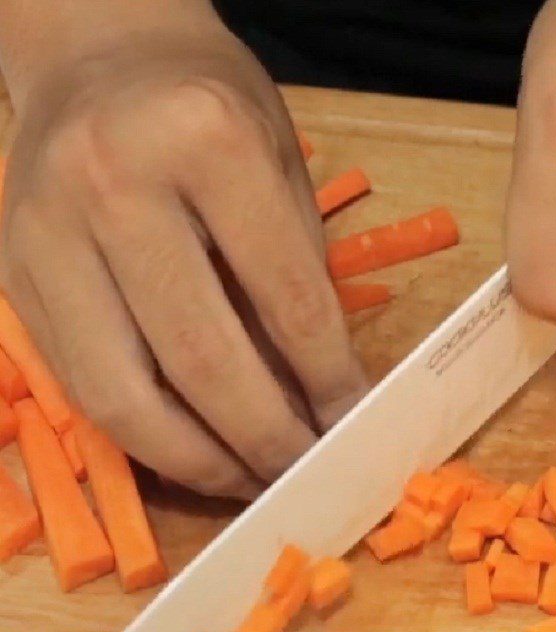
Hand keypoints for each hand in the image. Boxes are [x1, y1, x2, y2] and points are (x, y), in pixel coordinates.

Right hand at [0, 10, 366, 498]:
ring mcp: (48, 232)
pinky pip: (83, 386)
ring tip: (249, 480)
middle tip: (302, 473)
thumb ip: (297, 275)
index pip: (287, 298)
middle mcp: (114, 184)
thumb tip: (320, 394)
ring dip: (197, 461)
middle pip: (201, 358)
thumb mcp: (281, 167)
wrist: (100, 56)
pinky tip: (192, 451)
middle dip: (264, 439)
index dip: (328, 380)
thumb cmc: (208, 108)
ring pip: (124, 394)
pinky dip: (145, 437)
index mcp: (206, 144)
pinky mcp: (15, 274)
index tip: (351, 425)